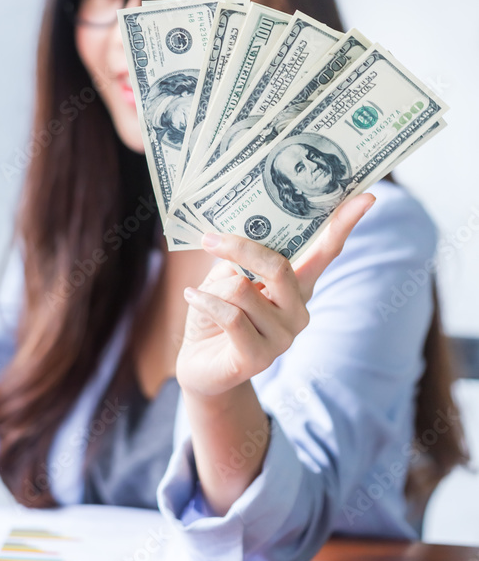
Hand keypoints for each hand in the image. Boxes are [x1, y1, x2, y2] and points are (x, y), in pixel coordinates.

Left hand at [176, 193, 375, 397]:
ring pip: (243, 290)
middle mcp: (298, 310)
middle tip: (210, 239)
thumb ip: (243, 261)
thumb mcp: (229, 277)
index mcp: (298, 285)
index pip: (327, 251)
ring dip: (213, 288)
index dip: (345, 224)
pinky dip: (204, 302)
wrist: (200, 363)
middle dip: (240, 248)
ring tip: (200, 292)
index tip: (367, 196)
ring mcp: (282, 337)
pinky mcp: (258, 358)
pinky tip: (192, 298)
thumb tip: (237, 238)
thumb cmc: (217, 311)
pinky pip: (230, 315)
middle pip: (279, 266)